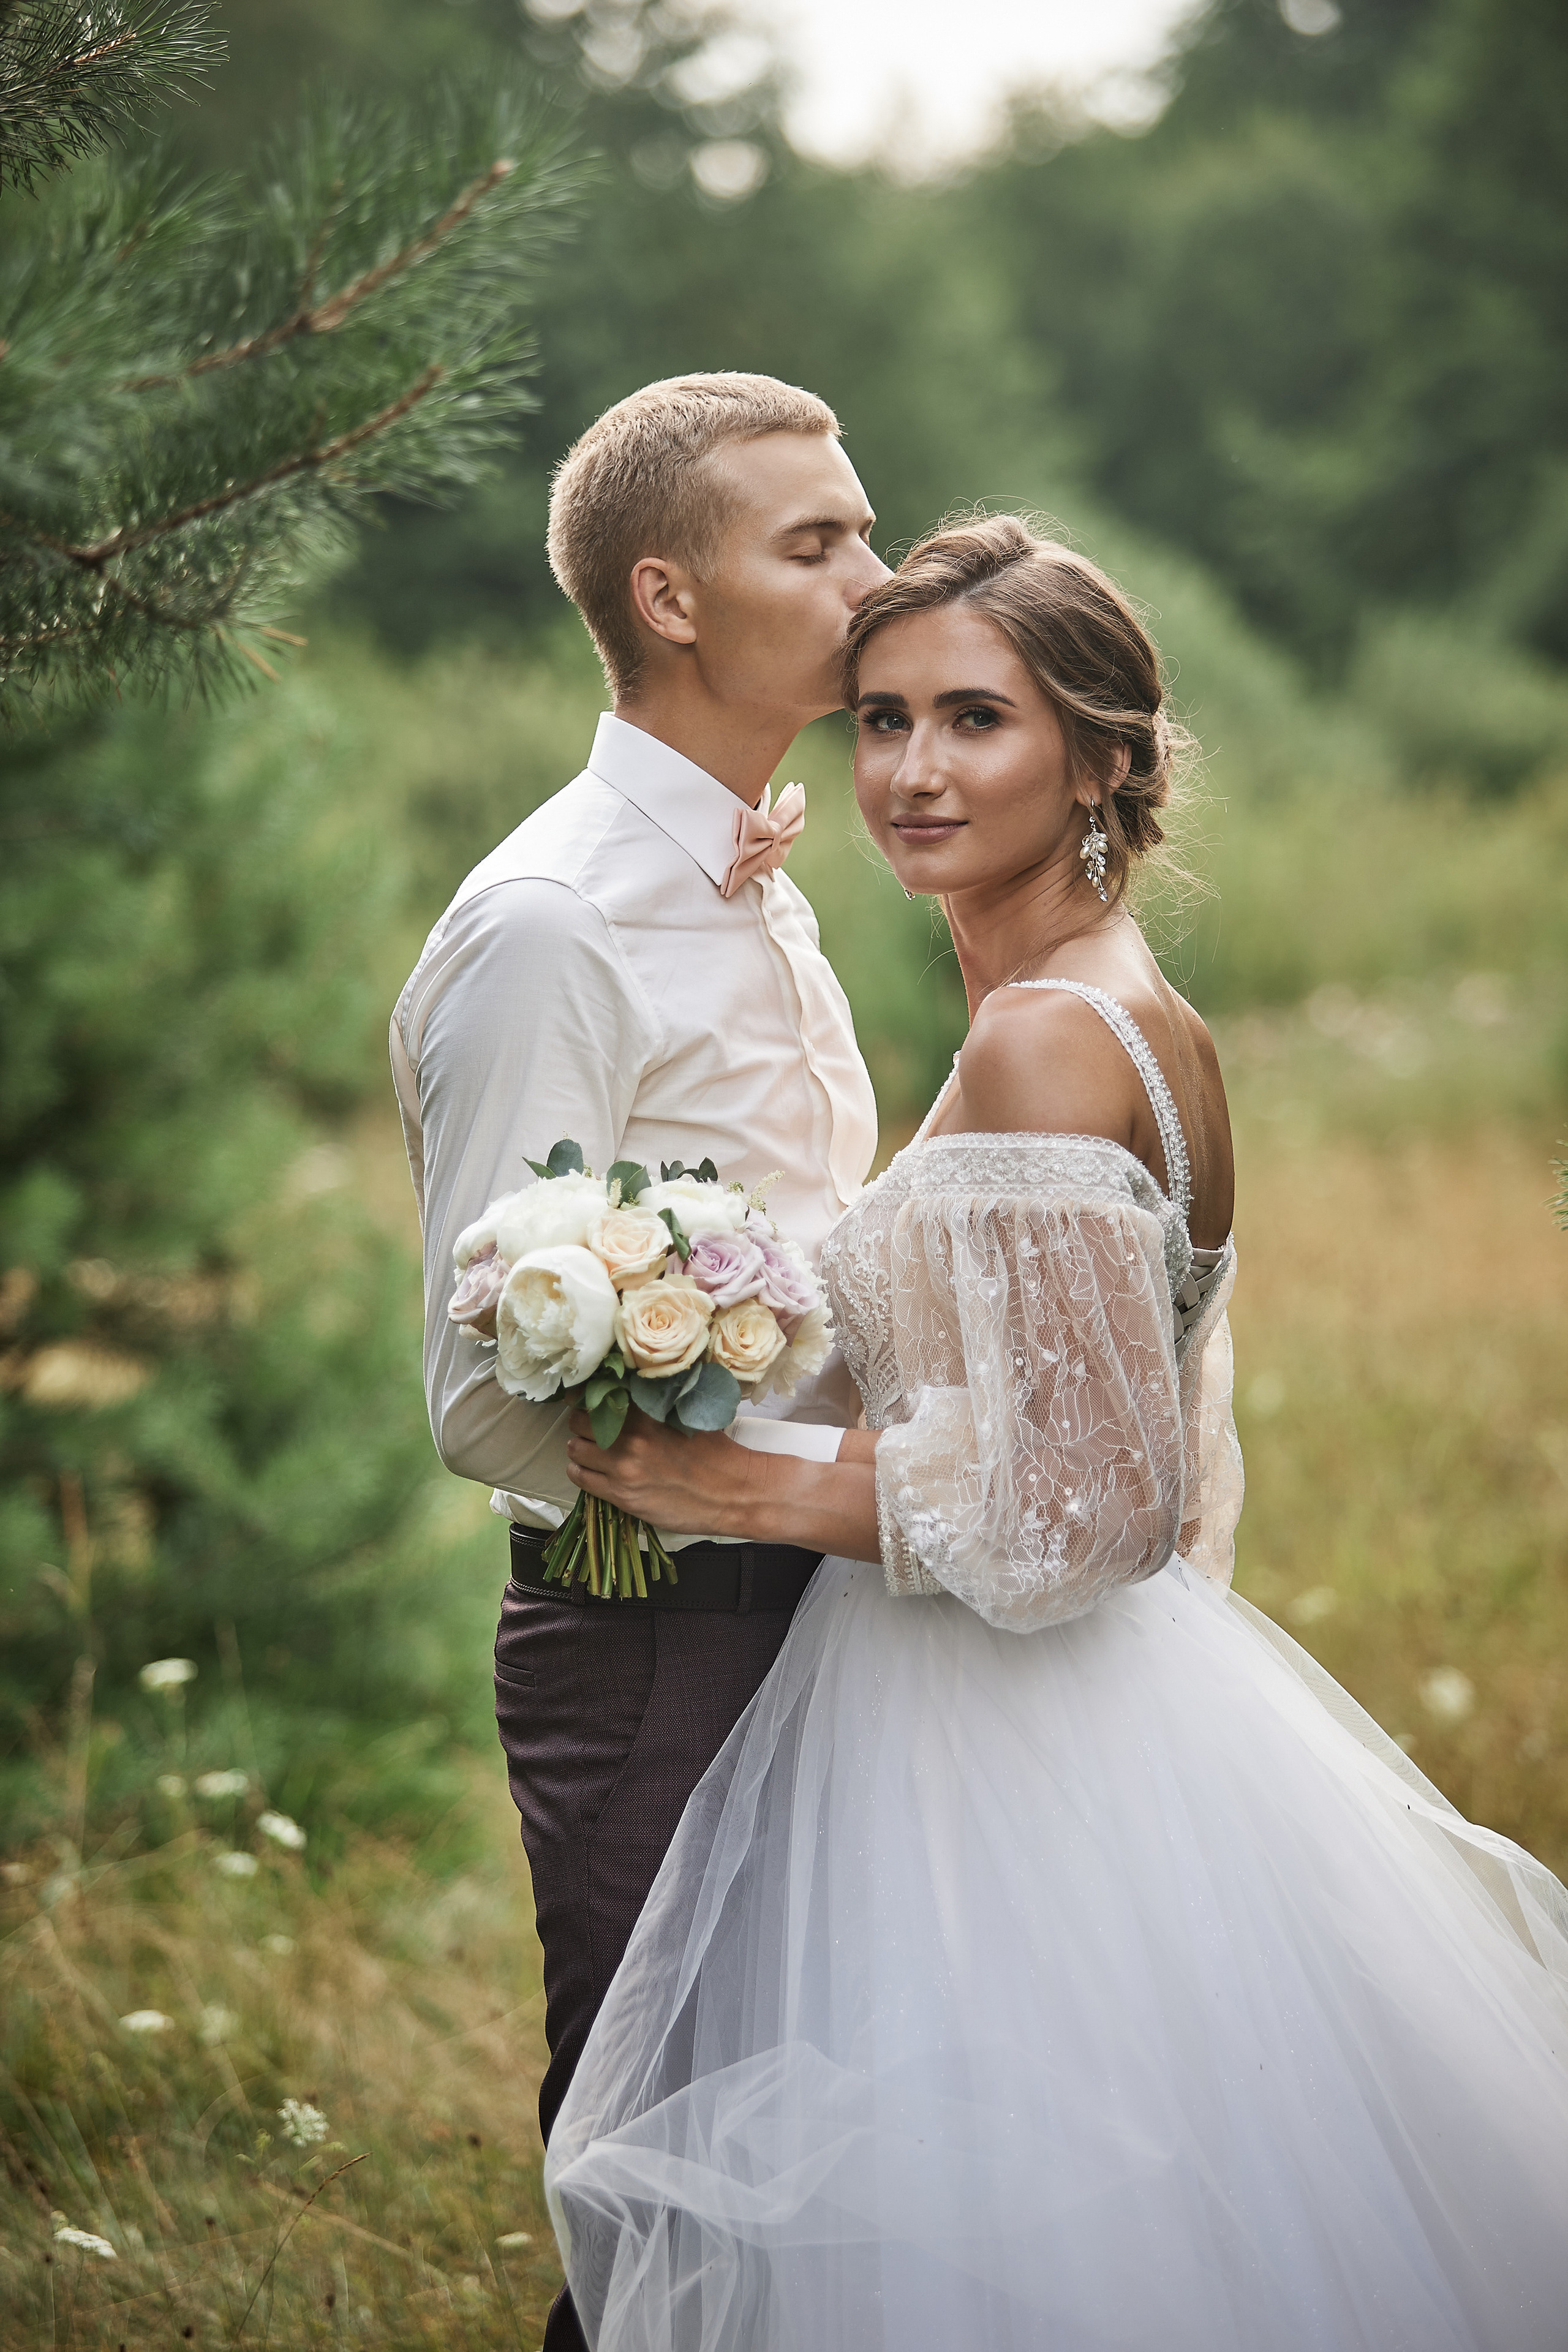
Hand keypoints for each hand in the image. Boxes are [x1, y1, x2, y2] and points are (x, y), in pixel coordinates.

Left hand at [565, 1406, 757, 1537]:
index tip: (583, 1397)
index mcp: (647, 1411)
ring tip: (592, 1450)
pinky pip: (581, 1478)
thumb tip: (632, 1382)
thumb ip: (659, 1398)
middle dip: (583, 1422)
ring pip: (576, 1450)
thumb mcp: (689, 1413)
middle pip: (579, 1420)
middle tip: (592, 1426)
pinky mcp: (621, 1495)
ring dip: (580, 1448)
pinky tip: (592, 1470)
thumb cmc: (715, 1452)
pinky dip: (581, 1471)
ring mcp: (623, 1467)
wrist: (732, 1492)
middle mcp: (630, 1436)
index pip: (597, 1393)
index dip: (585, 1395)